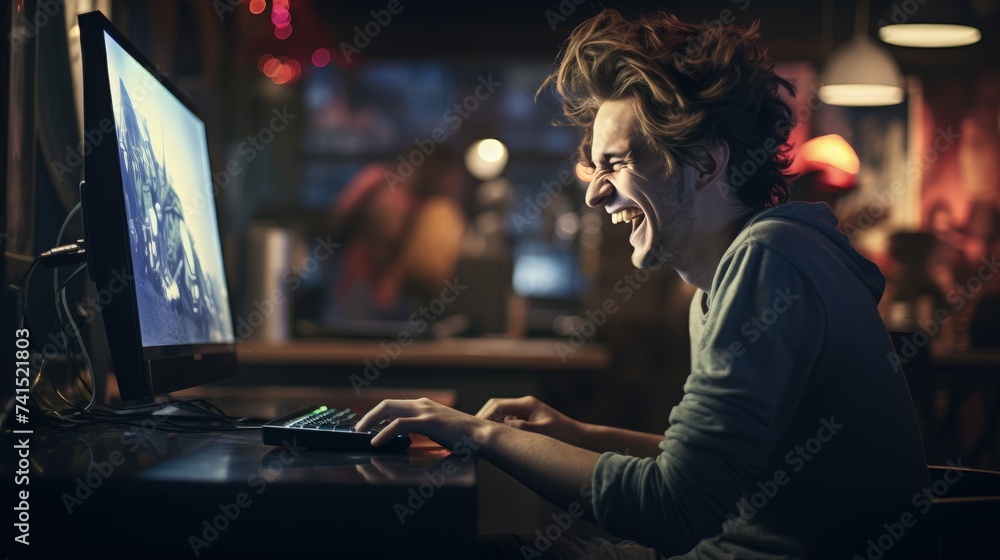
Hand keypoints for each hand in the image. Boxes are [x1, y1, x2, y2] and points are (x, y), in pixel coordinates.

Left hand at [355, 397, 486, 450]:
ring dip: (370, 421)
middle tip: (357, 430)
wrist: (481, 435)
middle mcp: (422, 404)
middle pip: (386, 404)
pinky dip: (384, 432)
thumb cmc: (462, 436)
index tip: (366, 427)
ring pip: (388, 409)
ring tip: (360, 434)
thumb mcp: (438, 429)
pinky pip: (399, 424)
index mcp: (424, 405)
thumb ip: (422, 429)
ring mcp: (425, 411)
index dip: (377, 415)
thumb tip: (405, 438)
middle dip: (368, 416)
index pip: (393, 405)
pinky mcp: (428, 421)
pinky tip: (376, 442)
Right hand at [475, 396, 582, 445]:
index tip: (476, 428)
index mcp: (526, 404)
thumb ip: (520, 428)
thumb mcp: (540, 432)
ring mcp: (524, 411)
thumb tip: (501, 427)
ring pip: (501, 414)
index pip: (498, 405)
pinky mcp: (526, 418)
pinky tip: (498, 439)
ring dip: (492, 423)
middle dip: (484, 418)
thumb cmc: (561, 433)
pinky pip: (508, 421)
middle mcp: (524, 404)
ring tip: (483, 437)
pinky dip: (500, 427)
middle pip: (496, 406)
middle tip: (475, 432)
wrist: (576, 435)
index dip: (484, 415)